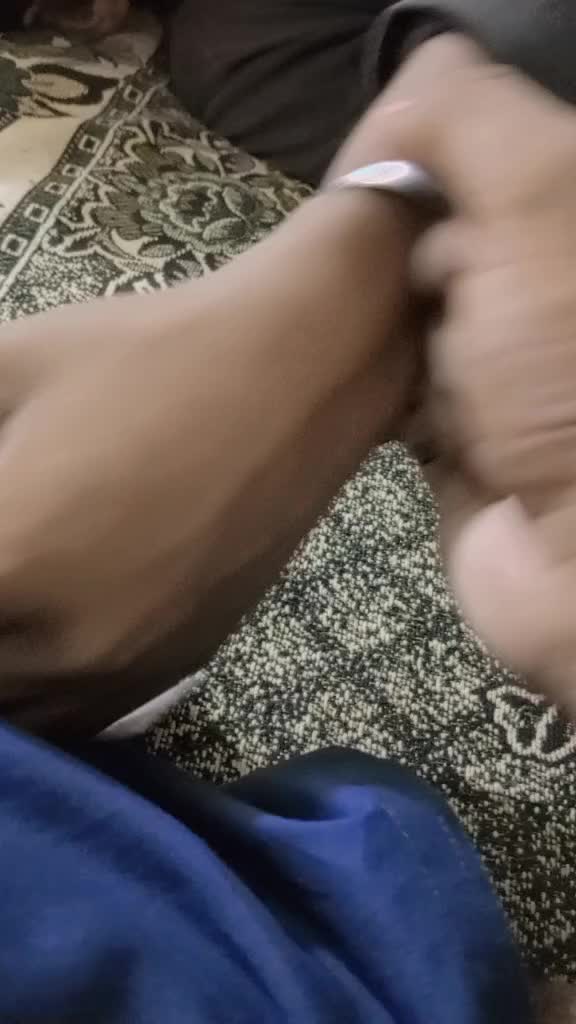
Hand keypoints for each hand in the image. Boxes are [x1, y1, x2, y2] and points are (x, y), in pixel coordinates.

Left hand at [0, 190, 414, 734]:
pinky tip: (46, 635)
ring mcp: (126, 667)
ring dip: (1, 663)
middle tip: (0, 562)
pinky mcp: (178, 668)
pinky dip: (46, 689)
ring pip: (21, 717)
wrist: (297, 379)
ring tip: (11, 603)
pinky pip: (80, 718)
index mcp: (6, 562)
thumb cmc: (147, 357)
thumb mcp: (7, 365)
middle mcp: (60, 644)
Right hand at [407, 63, 575, 709]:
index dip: (417, 157)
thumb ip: (471, 119)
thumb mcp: (538, 202)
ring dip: (395, 336)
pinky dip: (390, 399)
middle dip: (408, 260)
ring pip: (412, 319)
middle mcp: (542, 298)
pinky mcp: (463, 443)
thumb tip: (410, 86)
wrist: (575, 569)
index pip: (477, 154)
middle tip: (402, 286)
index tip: (372, 181)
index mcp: (565, 228)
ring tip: (404, 360)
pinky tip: (401, 410)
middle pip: (439, 240)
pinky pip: (400, 397)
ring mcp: (508, 374)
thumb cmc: (571, 377)